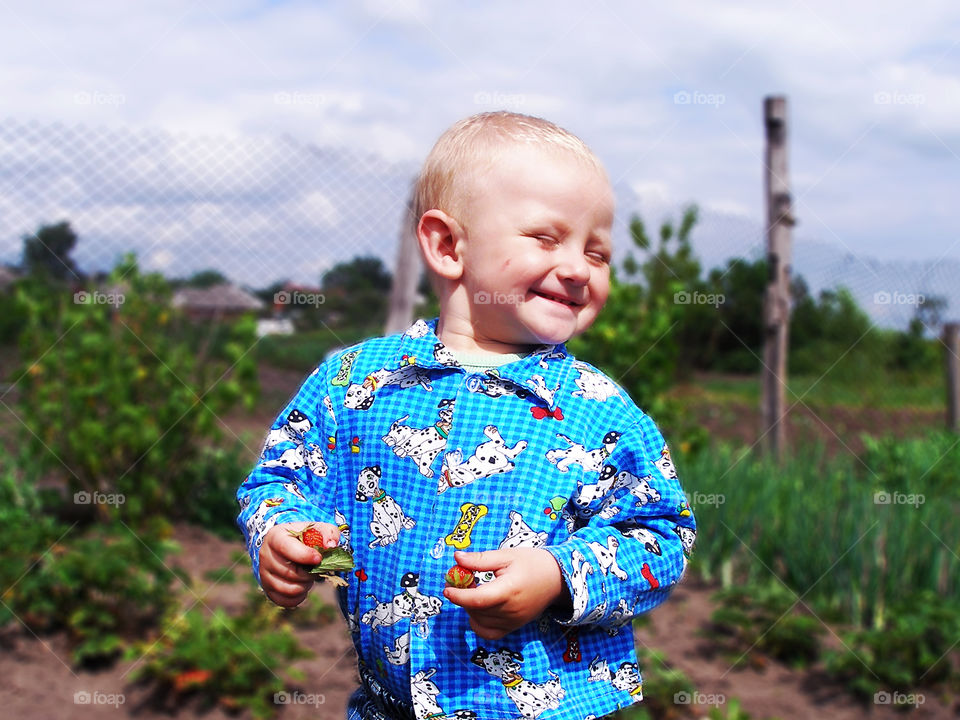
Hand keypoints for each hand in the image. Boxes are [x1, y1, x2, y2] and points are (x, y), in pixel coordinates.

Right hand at [258, 521, 339, 607]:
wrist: (289, 546)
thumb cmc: (304, 537)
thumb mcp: (317, 529)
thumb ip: (328, 533)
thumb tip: (331, 545)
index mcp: (275, 536)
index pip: (286, 548)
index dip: (304, 555)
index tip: (319, 558)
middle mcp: (265, 555)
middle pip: (290, 572)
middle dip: (309, 573)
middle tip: (317, 568)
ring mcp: (264, 573)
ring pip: (289, 589)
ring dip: (305, 585)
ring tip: (309, 575)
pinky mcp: (268, 589)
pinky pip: (286, 601)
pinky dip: (299, 596)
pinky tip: (303, 585)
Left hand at [443, 548, 563, 639]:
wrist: (557, 579)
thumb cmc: (532, 563)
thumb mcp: (506, 556)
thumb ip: (480, 560)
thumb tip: (457, 558)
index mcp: (509, 590)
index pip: (477, 600)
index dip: (458, 596)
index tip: (447, 587)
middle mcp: (511, 610)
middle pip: (476, 610)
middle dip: (462, 597)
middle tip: (462, 581)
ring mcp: (513, 622)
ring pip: (480, 622)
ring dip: (470, 608)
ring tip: (474, 591)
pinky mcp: (514, 627)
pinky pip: (489, 633)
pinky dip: (478, 624)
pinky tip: (478, 610)